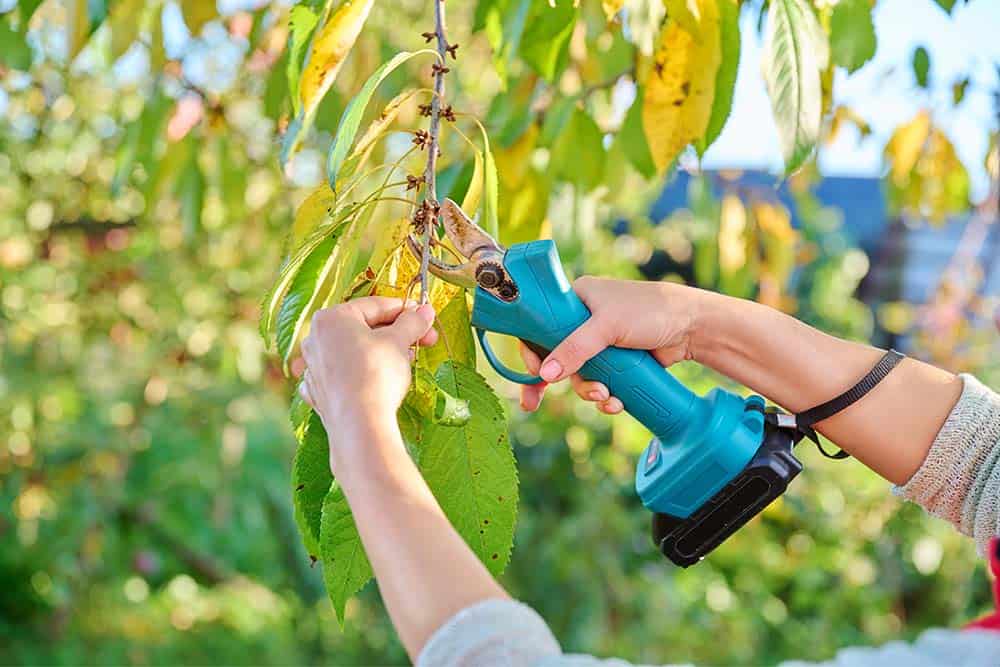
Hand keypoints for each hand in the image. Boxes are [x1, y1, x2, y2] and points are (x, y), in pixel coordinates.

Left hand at [293, 297, 436, 469]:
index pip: (374, 306)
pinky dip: (359, 374)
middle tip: (422, 340)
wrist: (359, 424)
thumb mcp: (399, 341)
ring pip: (352, 351)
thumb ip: (411, 322)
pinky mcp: (318, 392)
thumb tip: (424, 311)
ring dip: (381, 352)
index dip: (404, 310)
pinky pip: (341, 375)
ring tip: (406, 361)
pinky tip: (375, 379)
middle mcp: (316, 339)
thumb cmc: (375, 375)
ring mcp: (313, 367)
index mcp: (331, 318)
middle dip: (396, 333)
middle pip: (363, 328)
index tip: (423, 316)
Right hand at [519, 277, 709, 413]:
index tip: (532, 373)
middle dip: (557, 381)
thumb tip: (545, 375)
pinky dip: (605, 397)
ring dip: (588, 391)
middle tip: (534, 403)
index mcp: (576, 299)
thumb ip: (574, 349)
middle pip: (557, 356)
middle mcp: (585, 320)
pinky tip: (615, 403)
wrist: (693, 326)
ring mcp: (602, 343)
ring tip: (605, 397)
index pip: (540, 325)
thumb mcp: (607, 327)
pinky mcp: (618, 362)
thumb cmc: (650, 311)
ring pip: (580, 375)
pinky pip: (601, 383)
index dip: (532, 351)